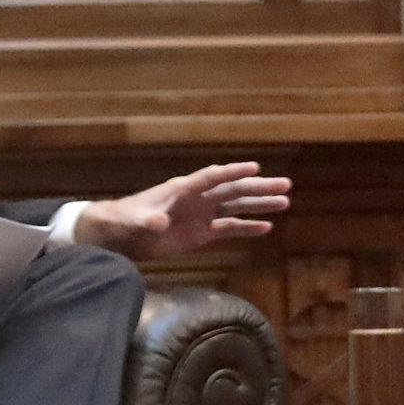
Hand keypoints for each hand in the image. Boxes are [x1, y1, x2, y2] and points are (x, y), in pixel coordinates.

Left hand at [74, 161, 292, 259]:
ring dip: (259, 205)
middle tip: (286, 185)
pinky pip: (228, 229)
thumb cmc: (124, 222)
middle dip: (258, 187)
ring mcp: (200, 215)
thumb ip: (147, 221)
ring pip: (236, 207)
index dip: (232, 172)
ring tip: (285, 202)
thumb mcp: (135, 221)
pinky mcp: (200, 234)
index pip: (212, 177)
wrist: (117, 236)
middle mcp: (197, 199)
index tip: (255, 168)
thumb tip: (158, 222)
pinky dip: (247, 228)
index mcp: (182, 190)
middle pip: (233, 190)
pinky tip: (266, 228)